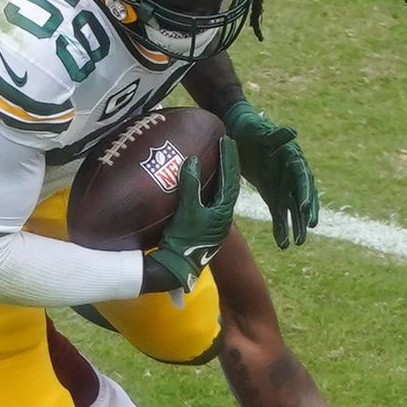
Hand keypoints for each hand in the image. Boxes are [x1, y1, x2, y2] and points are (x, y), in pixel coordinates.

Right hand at [145, 136, 239, 293]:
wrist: (176, 266)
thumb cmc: (183, 239)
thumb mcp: (187, 210)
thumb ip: (191, 185)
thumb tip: (193, 160)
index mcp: (223, 210)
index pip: (230, 178)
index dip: (228, 158)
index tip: (227, 139)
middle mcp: (223, 216)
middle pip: (230, 184)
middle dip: (229, 164)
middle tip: (227, 144)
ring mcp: (215, 222)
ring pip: (222, 193)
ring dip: (222, 175)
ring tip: (219, 159)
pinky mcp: (206, 227)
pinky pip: (213, 200)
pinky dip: (212, 187)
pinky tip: (205, 183)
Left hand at [223, 100, 318, 247]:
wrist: (237, 130)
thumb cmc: (249, 127)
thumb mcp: (258, 129)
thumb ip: (274, 134)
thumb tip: (293, 132)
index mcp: (292, 158)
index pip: (302, 178)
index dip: (304, 193)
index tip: (303, 208)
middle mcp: (290, 174)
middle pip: (302, 197)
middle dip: (305, 215)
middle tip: (307, 231)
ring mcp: (282, 185)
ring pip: (292, 209)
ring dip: (296, 226)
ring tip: (298, 243)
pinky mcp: (271, 193)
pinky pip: (278, 212)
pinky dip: (281, 227)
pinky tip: (282, 244)